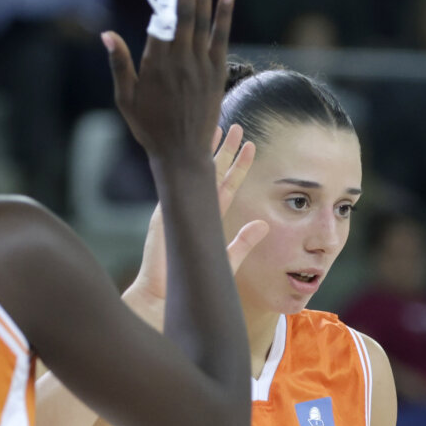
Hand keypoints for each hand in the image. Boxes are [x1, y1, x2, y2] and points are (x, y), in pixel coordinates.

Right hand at [103, 0, 232, 163]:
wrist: (181, 154)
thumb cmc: (150, 128)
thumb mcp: (126, 100)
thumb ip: (120, 65)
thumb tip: (107, 35)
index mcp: (155, 65)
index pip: (162, 18)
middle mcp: (179, 61)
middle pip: (185, 12)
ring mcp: (200, 66)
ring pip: (203, 20)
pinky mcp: (216, 73)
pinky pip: (221, 37)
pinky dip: (224, 14)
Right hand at [129, 125, 267, 316]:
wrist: (163, 298)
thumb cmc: (192, 285)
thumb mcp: (225, 261)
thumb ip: (243, 243)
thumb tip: (263, 224)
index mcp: (208, 220)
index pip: (227, 187)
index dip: (239, 167)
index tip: (250, 148)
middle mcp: (193, 210)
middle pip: (211, 173)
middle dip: (224, 150)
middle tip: (236, 127)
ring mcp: (176, 209)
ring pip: (194, 173)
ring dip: (206, 150)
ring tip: (218, 127)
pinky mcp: (162, 214)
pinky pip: (174, 183)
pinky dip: (181, 165)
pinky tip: (190, 148)